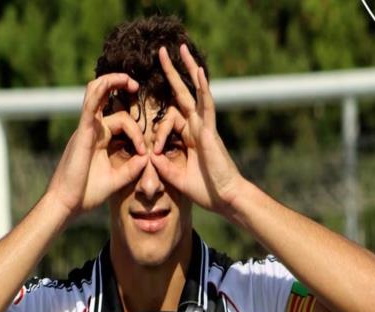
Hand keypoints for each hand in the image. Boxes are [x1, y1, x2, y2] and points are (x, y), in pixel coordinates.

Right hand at [47, 73, 147, 218]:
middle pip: (108, 101)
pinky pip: (90, 105)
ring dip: (112, 82)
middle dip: (121, 87)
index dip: (137, 132)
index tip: (144, 153)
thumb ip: (131, 169)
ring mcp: (85, 129)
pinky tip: (115, 83)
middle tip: (136, 86)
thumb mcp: (115, 179)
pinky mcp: (82, 133)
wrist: (67, 204)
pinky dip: (100, 91)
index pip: (121, 120)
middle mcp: (91, 130)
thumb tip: (147, 158)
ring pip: (96, 94)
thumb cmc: (86, 194)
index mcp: (99, 139)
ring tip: (130, 80)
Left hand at [150, 45, 241, 215]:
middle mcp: (197, 128)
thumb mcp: (177, 178)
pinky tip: (198, 71)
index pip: (171, 118)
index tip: (153, 152)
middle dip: (172, 74)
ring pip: (196, 93)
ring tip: (180, 49)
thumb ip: (163, 166)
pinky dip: (203, 88)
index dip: (157, 130)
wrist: (226, 199)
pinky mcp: (211, 132)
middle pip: (183, 95)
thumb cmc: (206, 191)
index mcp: (189, 138)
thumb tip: (149, 155)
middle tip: (162, 53)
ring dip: (188, 70)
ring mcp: (205, 127)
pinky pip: (207, 106)